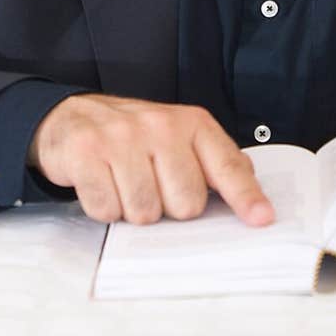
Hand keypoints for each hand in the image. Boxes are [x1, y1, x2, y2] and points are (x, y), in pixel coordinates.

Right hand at [27, 93, 274, 227]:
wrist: (73, 116)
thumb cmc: (135, 137)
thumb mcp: (180, 138)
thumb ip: (214, 163)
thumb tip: (250, 190)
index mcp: (192, 124)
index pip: (226, 165)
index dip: (245, 196)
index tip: (262, 218)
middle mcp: (160, 126)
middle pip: (185, 203)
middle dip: (168, 207)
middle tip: (152, 185)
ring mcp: (121, 137)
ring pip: (144, 213)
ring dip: (132, 209)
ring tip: (124, 183)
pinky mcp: (86, 152)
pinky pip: (106, 210)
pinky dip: (103, 208)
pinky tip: (102, 183)